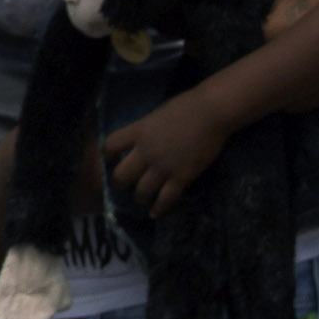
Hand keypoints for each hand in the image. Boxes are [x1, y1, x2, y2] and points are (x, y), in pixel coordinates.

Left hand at [101, 97, 229, 214]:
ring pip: (142, 191)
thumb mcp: (157, 114)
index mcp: (139, 131)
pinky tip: (155, 212)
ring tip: (141, 198)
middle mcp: (146, 151)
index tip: (109, 157)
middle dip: (119, 182)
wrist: (211, 112)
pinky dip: (159, 208)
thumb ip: (147, 129)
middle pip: (121, 175)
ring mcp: (163, 167)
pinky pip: (165, 199)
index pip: (111, 144)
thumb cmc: (187, 105)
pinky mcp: (181, 177)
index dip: (107, 152)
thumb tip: (144, 138)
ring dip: (139, 196)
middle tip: (123, 184)